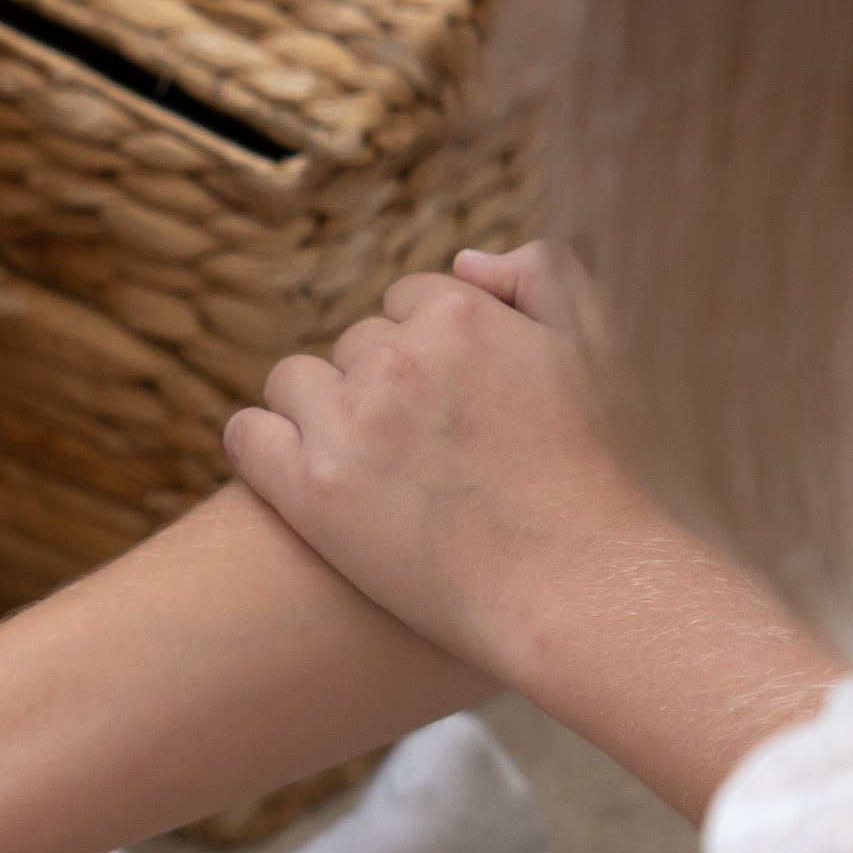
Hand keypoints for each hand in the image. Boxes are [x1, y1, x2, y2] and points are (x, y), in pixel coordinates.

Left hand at [221, 245, 637, 675]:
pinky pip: (248, 436)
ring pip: (294, 383)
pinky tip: (297, 481)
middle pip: (354, 345)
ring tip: (365, 472)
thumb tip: (464, 259)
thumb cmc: (604, 479)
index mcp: (461, 315)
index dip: (429, 355)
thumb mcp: (599, 348)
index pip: (408, 302)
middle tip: (420, 454)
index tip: (449, 407)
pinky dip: (265, 450)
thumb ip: (542, 278)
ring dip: (320, 415)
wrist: (586, 593)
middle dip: (381, 387)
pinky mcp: (312, 490)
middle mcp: (397, 358)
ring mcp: (350, 423)